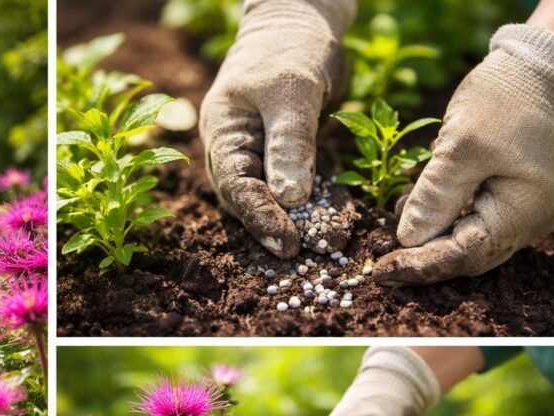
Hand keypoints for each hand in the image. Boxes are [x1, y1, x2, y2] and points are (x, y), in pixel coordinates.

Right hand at [199, 0, 354, 257]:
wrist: (301, 19)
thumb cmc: (290, 48)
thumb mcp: (292, 92)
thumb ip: (290, 143)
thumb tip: (291, 198)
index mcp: (223, 132)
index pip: (235, 186)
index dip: (259, 217)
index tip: (286, 242)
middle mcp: (234, 147)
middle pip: (246, 199)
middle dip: (272, 227)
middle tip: (300, 254)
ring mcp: (256, 151)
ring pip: (268, 197)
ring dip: (292, 221)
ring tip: (319, 243)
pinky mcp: (282, 152)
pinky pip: (292, 185)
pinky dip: (310, 203)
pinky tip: (330, 221)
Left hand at [375, 25, 553, 285]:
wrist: (543, 63)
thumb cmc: (506, 100)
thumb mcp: (461, 147)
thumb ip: (434, 198)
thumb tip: (408, 240)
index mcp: (520, 213)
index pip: (462, 256)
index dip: (418, 267)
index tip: (379, 272)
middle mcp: (528, 219)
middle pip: (468, 255)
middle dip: (423, 260)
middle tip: (381, 266)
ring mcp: (525, 206)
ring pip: (470, 238)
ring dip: (431, 241)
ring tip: (391, 241)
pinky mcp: (515, 190)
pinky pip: (476, 217)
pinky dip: (445, 219)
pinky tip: (416, 210)